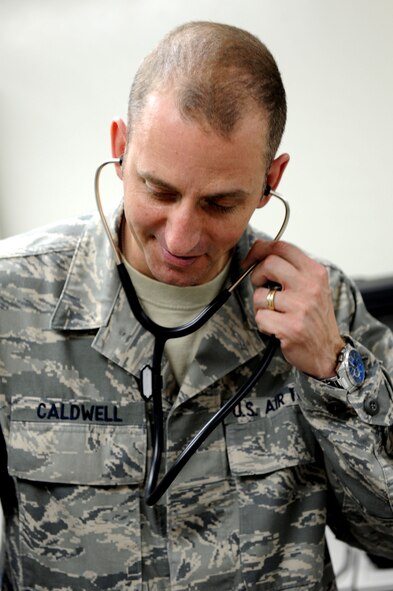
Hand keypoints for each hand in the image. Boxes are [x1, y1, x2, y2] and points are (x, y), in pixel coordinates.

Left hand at [242, 240, 344, 377]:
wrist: (328, 352)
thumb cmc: (314, 317)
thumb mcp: (312, 286)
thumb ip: (291, 269)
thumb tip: (260, 251)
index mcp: (315, 272)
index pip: (282, 247)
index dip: (260, 249)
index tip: (250, 260)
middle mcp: (310, 287)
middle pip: (269, 264)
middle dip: (257, 275)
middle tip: (262, 287)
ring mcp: (301, 307)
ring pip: (260, 295)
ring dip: (260, 306)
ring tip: (275, 314)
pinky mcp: (290, 327)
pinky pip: (260, 317)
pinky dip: (264, 324)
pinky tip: (277, 328)